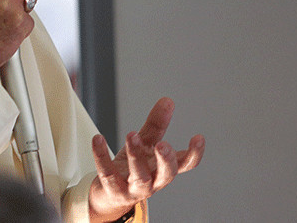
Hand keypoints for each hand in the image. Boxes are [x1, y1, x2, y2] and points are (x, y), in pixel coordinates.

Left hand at [88, 97, 204, 221]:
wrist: (109, 194)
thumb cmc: (132, 168)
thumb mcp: (146, 144)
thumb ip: (156, 125)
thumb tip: (167, 101)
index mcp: (162, 168)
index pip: (184, 164)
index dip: (194, 154)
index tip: (198, 137)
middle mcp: (153, 181)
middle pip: (166, 174)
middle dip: (166, 160)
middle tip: (164, 145)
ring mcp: (133, 189)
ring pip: (139, 176)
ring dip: (136, 156)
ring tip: (132, 135)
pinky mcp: (113, 190)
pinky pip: (108, 174)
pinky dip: (102, 156)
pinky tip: (98, 139)